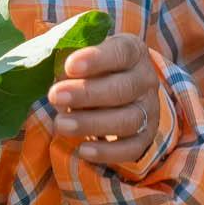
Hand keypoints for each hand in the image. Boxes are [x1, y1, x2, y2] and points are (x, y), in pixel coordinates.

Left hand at [46, 31, 163, 165]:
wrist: (116, 90)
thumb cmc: (92, 69)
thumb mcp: (83, 55)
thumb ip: (70, 60)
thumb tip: (57, 74)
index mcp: (133, 52)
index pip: (121, 53)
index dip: (96, 59)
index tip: (70, 65)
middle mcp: (146, 79)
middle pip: (123, 88)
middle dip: (87, 94)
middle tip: (54, 96)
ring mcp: (149, 110)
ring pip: (128, 120)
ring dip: (92, 123)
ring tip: (61, 124)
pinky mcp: (145, 137)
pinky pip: (132, 148)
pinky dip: (108, 152)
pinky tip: (83, 149)